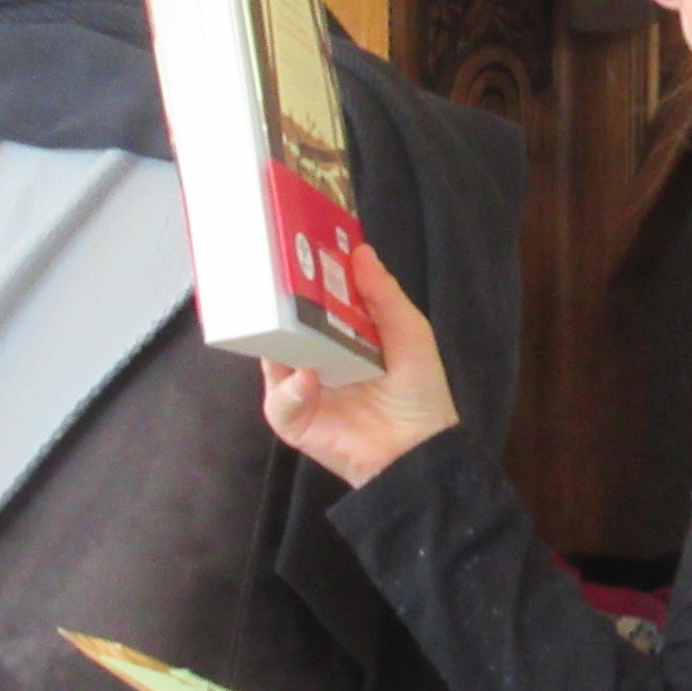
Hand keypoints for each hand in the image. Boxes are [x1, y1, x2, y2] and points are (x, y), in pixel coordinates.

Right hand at [262, 245, 459, 487]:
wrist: (417, 448)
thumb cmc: (418, 389)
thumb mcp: (408, 332)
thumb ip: (384, 294)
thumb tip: (361, 250)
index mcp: (342, 331)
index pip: (314, 297)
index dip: (307, 273)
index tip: (298, 242)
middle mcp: (316, 354)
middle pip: (286, 322)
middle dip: (279, 300)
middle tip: (273, 274)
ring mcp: (301, 386)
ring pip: (273, 355)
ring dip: (277, 338)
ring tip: (283, 320)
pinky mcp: (294, 419)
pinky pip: (280, 399)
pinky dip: (290, 387)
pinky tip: (307, 376)